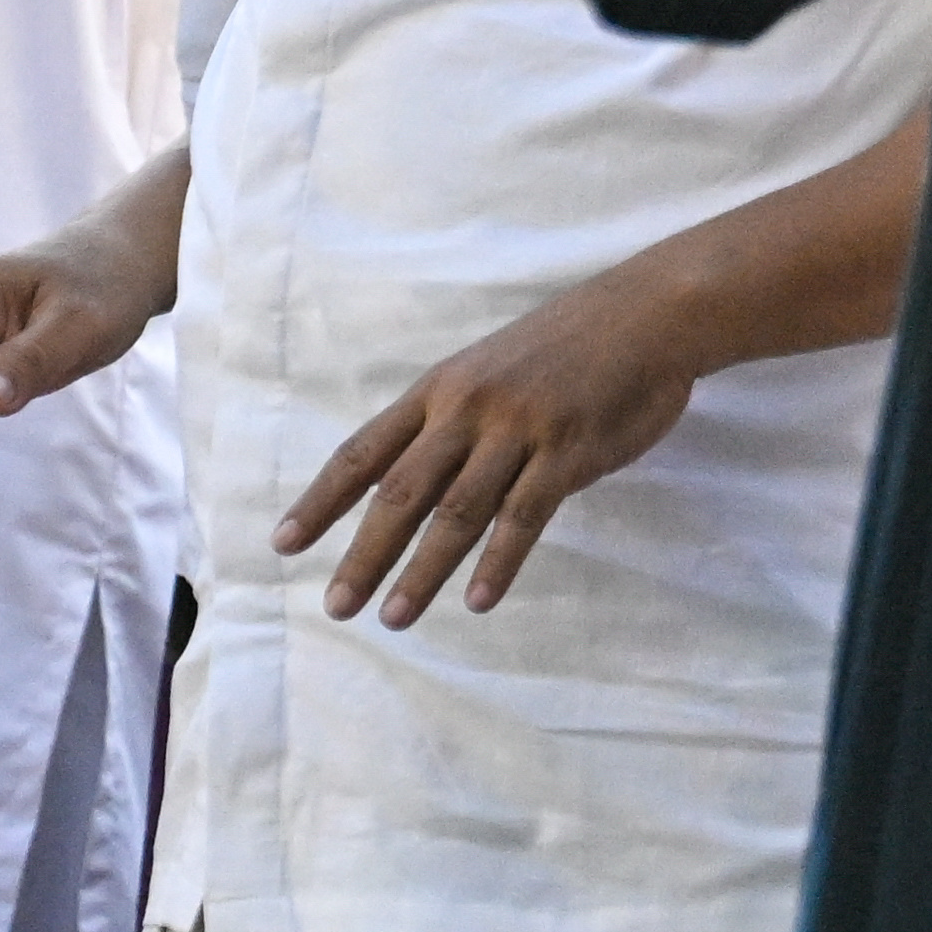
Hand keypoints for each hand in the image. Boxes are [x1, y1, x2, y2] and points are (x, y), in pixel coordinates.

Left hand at [275, 260, 706, 623]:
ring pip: (457, 510)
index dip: (322, 499)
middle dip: (364, 553)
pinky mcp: (567, 449)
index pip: (365, 450)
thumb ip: (455, 421)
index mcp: (440, 390)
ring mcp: (518, 428)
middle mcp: (467, 408)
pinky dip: (498, 562)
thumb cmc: (569, 345)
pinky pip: (524, 515)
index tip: (285, 543)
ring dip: (422, 570)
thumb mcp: (492, 368)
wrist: (647, 313)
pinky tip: (479, 601)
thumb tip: (417, 483)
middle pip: (401, 491)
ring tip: (395, 618)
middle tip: (337, 606)